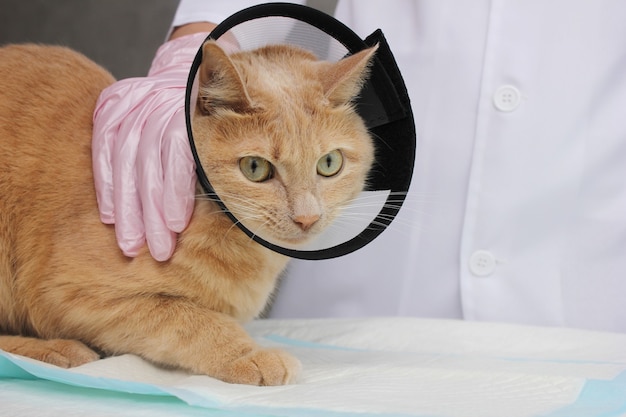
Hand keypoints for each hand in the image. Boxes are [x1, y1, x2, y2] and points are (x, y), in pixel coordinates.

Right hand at [92, 33, 208, 260]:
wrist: (192, 68)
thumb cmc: (216, 112)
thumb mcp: (230, 126)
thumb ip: (230, 155)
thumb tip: (244, 203)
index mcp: (190, 110)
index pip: (178, 155)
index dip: (175, 193)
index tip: (178, 227)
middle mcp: (158, 104)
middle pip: (149, 164)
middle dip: (152, 212)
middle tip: (158, 250)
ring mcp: (132, 104)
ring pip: (125, 162)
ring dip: (128, 208)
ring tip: (132, 243)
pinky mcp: (111, 106)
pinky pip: (103, 149)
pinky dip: (108, 185)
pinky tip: (111, 216)